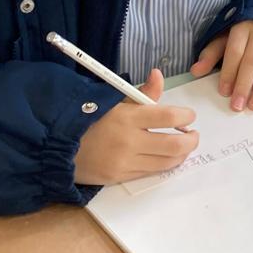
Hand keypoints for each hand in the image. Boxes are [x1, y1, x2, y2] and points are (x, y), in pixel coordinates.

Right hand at [74, 69, 197, 184]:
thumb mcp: (113, 99)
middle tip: (193, 134)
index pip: (169, 117)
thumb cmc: (89, 117)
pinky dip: (164, 164)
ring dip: (182, 154)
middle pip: (175, 145)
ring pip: (167, 162)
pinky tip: (165, 157)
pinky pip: (150, 172)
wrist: (58, 145)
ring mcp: (125, 162)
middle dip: (191, 139)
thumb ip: (141, 93)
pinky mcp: (120, 177)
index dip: (186, 116)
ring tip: (183, 146)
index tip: (189, 115)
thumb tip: (159, 74)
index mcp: (127, 116)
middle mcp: (129, 141)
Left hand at [191, 20, 252, 111]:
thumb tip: (195, 70)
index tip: (224, 91)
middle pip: (252, 61)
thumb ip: (212, 54)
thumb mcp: (226, 36)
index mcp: (242, 28)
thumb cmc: (247, 30)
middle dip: (244, 85)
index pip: (235, 52)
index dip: (229, 73)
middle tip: (238, 105)